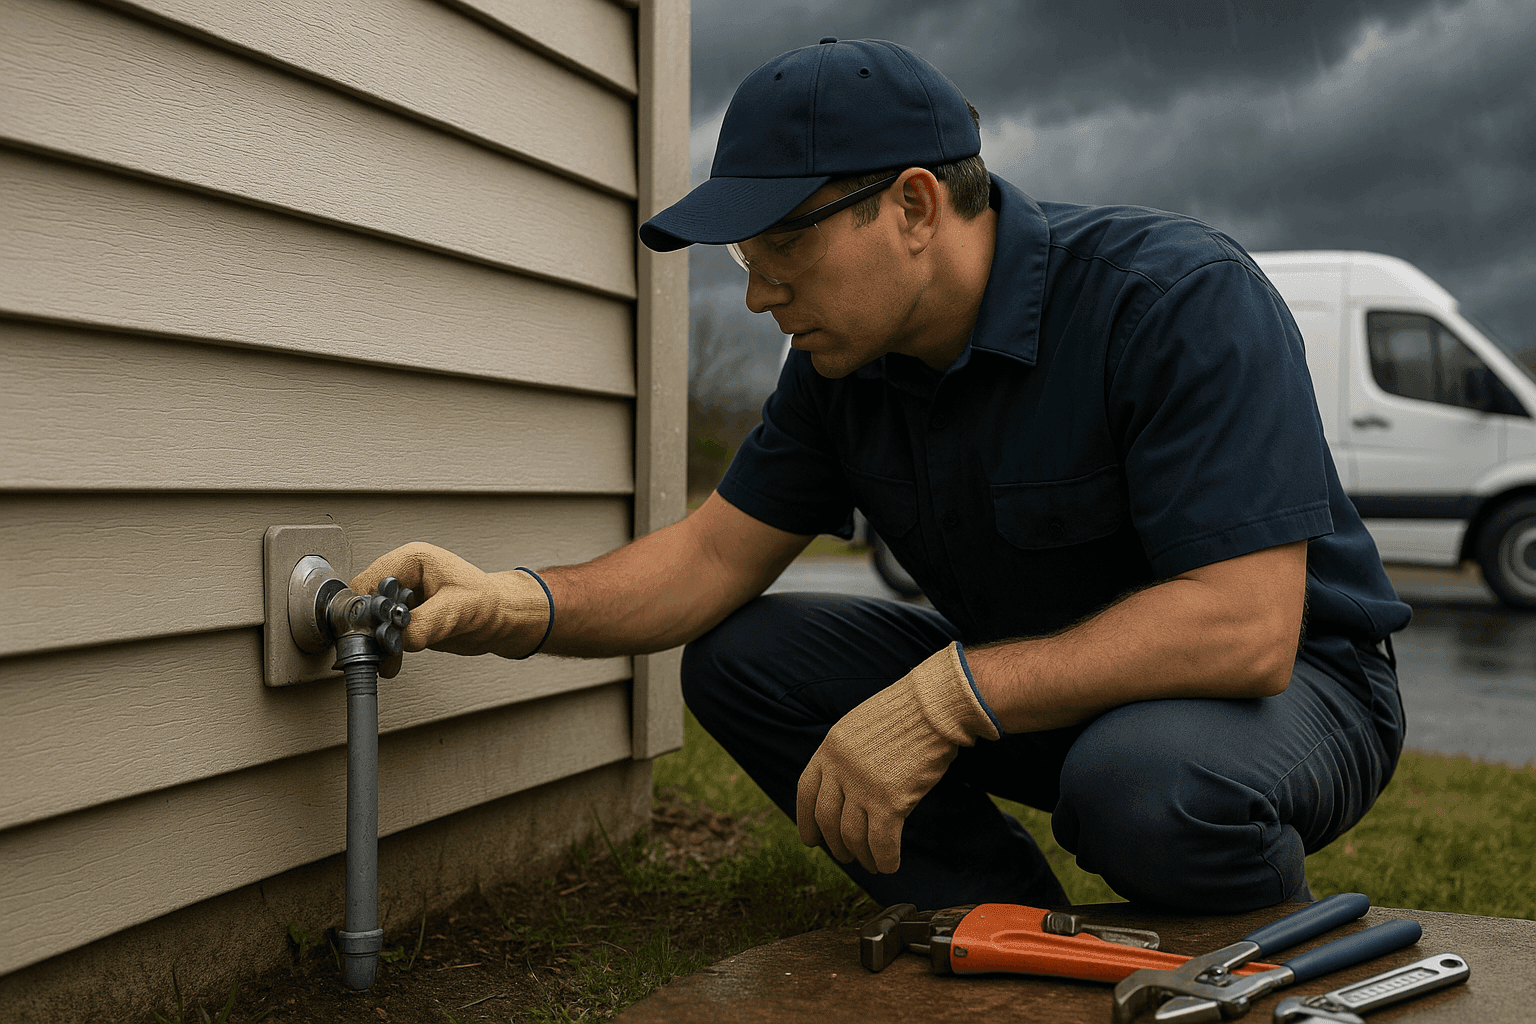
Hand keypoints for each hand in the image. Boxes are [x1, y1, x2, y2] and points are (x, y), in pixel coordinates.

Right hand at [350, 542, 550, 676]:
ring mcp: (405, 599)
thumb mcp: (457, 609)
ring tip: (386, 659)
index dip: (365, 606)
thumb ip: (425, 623)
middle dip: (369, 626)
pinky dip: (387, 649)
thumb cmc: (490, 601)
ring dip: (377, 641)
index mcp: (412, 560)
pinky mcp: (408, 619)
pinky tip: (392, 662)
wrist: (504, 619)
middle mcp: (404, 577)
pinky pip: (386, 634)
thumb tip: (400, 639)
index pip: (369, 581)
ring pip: (373, 620)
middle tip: (376, 647)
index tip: (369, 629)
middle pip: (366, 601)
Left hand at [796, 642, 999, 873]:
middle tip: (846, 856)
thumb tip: (848, 790)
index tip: (810, 839)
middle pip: (827, 819)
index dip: (805, 820)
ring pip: (852, 836)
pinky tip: (890, 865)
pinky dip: (884, 859)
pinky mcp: (890, 801)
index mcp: (830, 747)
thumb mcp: (862, 726)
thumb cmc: (909, 713)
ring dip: (861, 856)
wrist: (936, 704)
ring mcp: (863, 785)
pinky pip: (881, 843)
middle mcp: (840, 768)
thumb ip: (848, 756)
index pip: (806, 791)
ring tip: (871, 863)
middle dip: (835, 844)